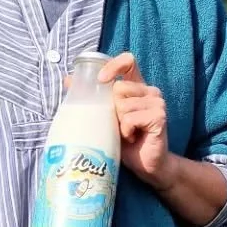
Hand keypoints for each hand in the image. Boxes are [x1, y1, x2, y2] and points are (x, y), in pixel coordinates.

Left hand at [100, 52, 170, 183]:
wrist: (146, 165)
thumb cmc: (125, 142)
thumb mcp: (104, 116)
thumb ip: (92, 97)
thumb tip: (68, 79)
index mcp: (137, 86)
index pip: (128, 61)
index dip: (113, 66)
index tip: (101, 80)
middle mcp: (150, 91)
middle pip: (119, 88)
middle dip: (112, 109)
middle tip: (119, 124)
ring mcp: (157, 103)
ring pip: (123, 104)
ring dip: (119, 123)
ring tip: (126, 133)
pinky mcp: (159, 116)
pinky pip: (131, 118)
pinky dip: (126, 130)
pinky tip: (133, 138)